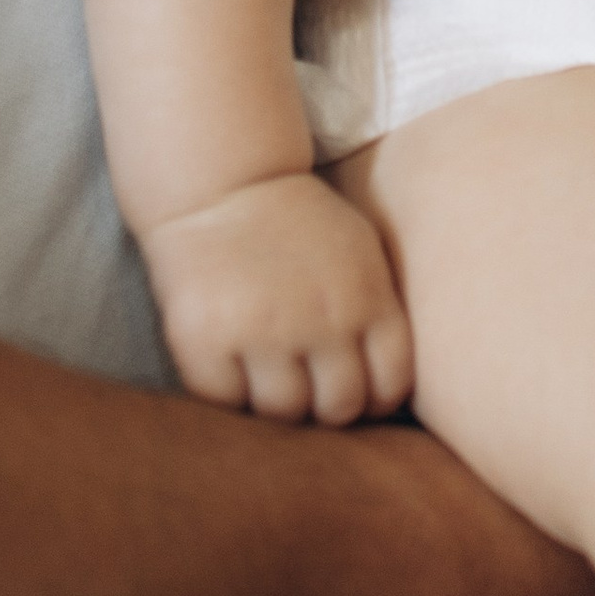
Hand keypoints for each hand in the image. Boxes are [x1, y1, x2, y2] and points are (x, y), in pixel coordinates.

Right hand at [143, 174, 412, 425]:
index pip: (390, 387)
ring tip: (267, 373)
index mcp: (365, 298)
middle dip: (324, 407)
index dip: (374, 402)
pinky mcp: (204, 340)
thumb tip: (389, 399)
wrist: (221, 182)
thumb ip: (380, 316)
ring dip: (276, 405)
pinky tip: (231, 362)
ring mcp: (261, 331)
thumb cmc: (298, 226)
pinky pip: (226, 402)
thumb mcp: (360, 254)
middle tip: (305, 387)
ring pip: (283, 413)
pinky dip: (229, 393)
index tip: (353, 393)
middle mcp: (319, 319)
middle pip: (338, 408)